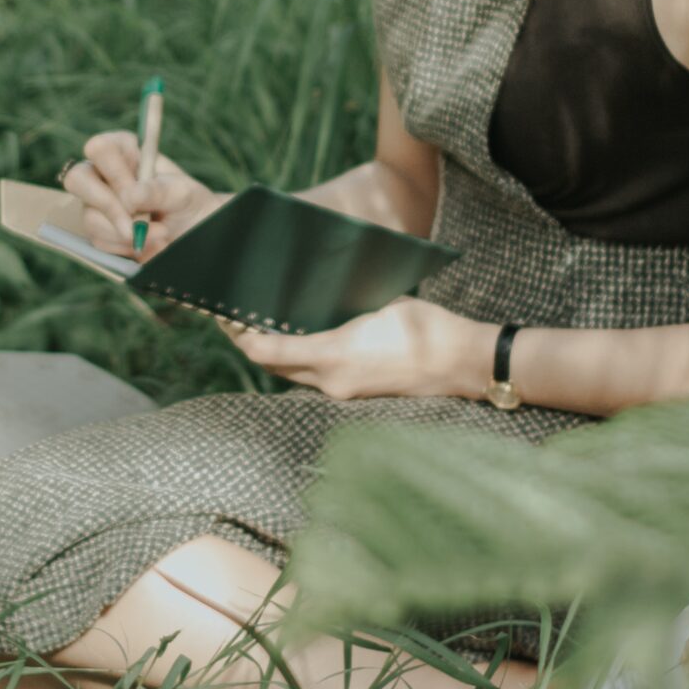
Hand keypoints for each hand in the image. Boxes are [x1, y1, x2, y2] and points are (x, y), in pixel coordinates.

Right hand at [62, 129, 226, 260]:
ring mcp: (96, 202)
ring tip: (161, 234)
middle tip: (134, 227)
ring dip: (125, 232)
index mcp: (124, 151)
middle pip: (77, 180)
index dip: (113, 172)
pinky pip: (100, 240)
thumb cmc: (187, 201)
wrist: (193, 231)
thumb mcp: (181, 192)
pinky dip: (126, 247)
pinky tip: (149, 243)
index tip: (135, 193)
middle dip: (107, 206)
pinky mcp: (99, 229)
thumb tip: (129, 197)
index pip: (99, 148)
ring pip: (90, 218)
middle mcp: (104, 174)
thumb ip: (157, 191)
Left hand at [219, 296, 474, 401]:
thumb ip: (339, 303)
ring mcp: (343, 393)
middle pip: (274, 367)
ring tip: (264, 325)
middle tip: (237, 318)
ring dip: (277, 355)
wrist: (463, 363)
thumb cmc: (425, 326)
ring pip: (294, 376)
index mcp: (333, 355)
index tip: (226, 317)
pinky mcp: (356, 395)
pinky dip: (302, 362)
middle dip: (252, 344)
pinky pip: (316, 379)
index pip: (267, 351)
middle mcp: (332, 381)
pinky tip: (302, 340)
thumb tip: (307, 293)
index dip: (241, 336)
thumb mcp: (379, 303)